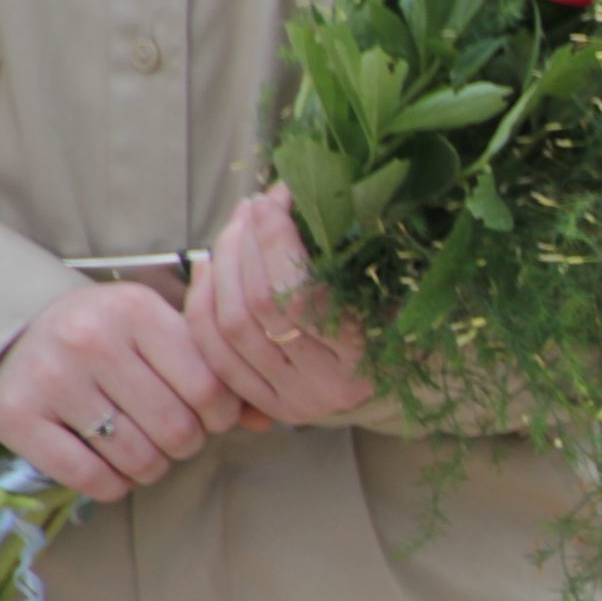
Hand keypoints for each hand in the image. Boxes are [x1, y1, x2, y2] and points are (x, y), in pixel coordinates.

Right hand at [0, 283, 247, 501]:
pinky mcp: (17, 416)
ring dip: (154, 468)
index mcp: (136, 311)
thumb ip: (215, 369)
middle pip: (177, 428)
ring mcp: (51, 378)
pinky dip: (115, 484)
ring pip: (137, 457)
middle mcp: (90, 339)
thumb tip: (268, 418)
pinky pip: (90, 477)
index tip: (213, 418)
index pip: (209, 387)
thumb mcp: (160, 334)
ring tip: (148, 451)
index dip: (222, 416)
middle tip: (178, 437)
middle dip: (189, 444)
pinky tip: (115, 467)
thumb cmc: (109, 337)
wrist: (15, 336)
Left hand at [186, 186, 375, 426]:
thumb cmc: (398, 324)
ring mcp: (290, 398)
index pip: (300, 295)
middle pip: (257, 308)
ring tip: (234, 229)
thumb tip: (298, 196)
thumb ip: (349, 255)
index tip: (274, 200)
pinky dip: (203, 304)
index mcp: (362, 356)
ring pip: (229, 327)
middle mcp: (323, 384)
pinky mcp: (265, 404)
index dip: (275, 242)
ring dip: (222, 267)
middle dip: (245, 245)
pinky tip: (209, 267)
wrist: (396, 380)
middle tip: (251, 208)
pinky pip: (215, 353)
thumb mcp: (390, 290)